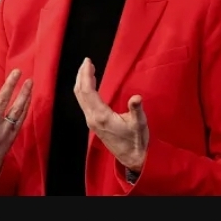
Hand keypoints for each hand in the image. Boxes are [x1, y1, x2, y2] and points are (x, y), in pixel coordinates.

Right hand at [0, 66, 31, 182]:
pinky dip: (26, 106)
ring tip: (29, 81)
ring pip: (15, 110)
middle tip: (16, 71)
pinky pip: (21, 118)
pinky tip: (29, 95)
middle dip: (10, 84)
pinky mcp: (12, 135)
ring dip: (23, 94)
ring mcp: (3, 131)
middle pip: (1, 101)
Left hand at [74, 58, 148, 172]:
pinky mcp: (93, 122)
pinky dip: (84, 89)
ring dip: (81, 81)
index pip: (88, 91)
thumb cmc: (136, 141)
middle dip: (81, 75)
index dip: (86, 75)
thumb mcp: (139, 124)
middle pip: (80, 92)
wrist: (131, 158)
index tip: (88, 61)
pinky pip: (84, 102)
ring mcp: (91, 121)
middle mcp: (92, 118)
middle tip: (86, 61)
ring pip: (80, 98)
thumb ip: (136, 110)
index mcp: (101, 116)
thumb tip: (136, 97)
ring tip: (87, 68)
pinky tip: (90, 83)